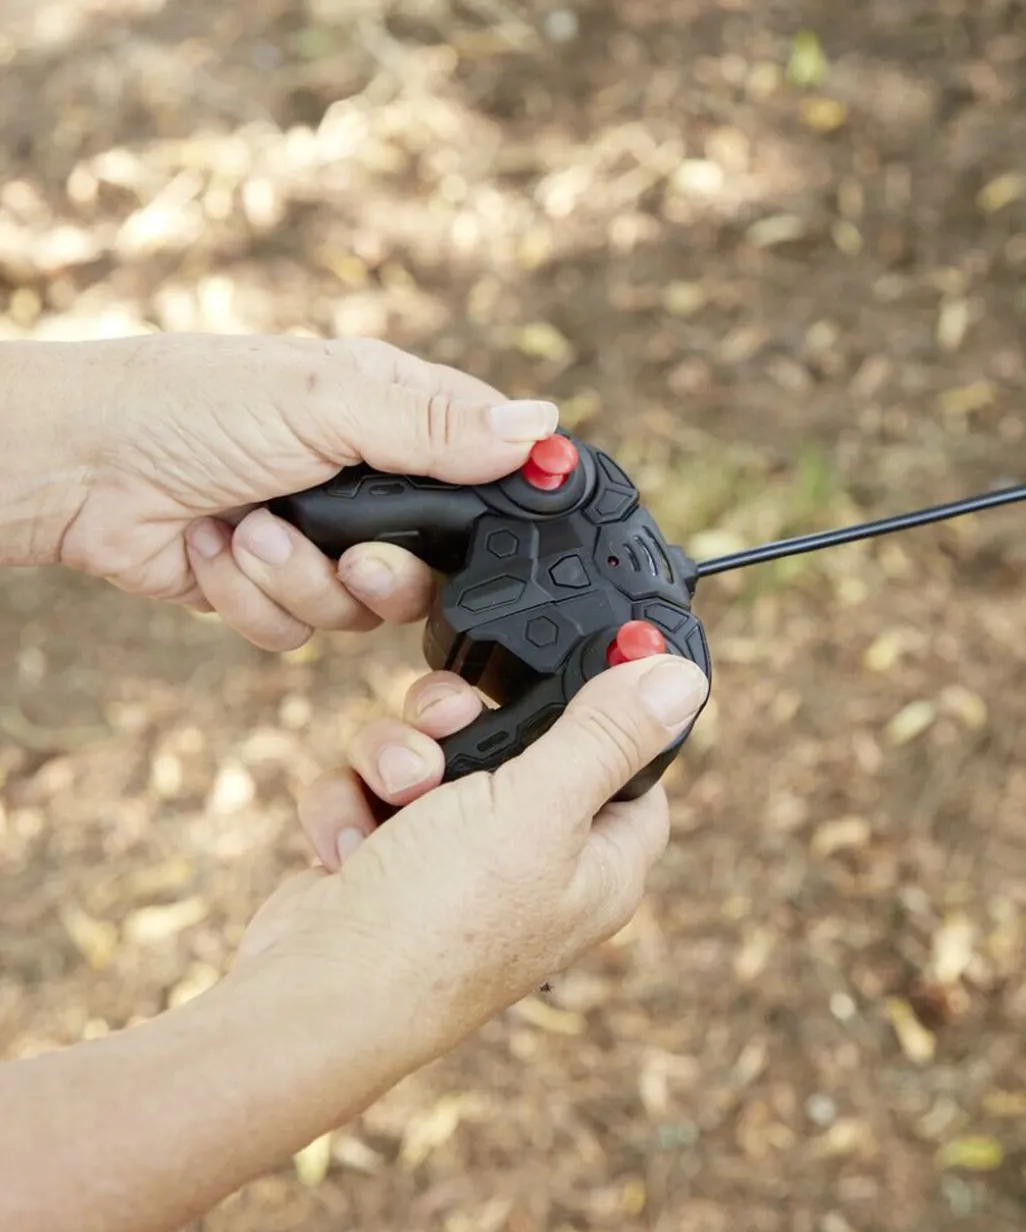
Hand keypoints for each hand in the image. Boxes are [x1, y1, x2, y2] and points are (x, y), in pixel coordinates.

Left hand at [1, 333, 556, 647]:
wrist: (79, 470)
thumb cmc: (190, 404)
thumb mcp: (324, 400)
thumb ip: (434, 427)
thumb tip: (541, 429)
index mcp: (391, 415)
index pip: (486, 457)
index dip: (504, 496)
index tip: (512, 528)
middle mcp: (367, 484)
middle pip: (436, 566)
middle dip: (383, 573)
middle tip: (349, 556)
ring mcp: (322, 542)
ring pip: (364, 611)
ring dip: (298, 580)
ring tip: (246, 532)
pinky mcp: (274, 589)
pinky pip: (300, 631)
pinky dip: (253, 600)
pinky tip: (214, 551)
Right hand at [237, 652, 708, 1061]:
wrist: (313, 997)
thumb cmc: (439, 922)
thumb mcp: (540, 809)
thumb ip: (608, 736)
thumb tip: (681, 683)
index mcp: (598, 859)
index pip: (631, 764)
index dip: (607, 712)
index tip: (573, 668)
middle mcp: (532, 860)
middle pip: (521, 739)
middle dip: (467, 723)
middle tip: (451, 726)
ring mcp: (454, 861)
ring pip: (435, 750)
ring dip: (398, 758)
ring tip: (395, 796)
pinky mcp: (387, 857)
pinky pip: (375, 786)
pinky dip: (355, 804)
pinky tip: (351, 847)